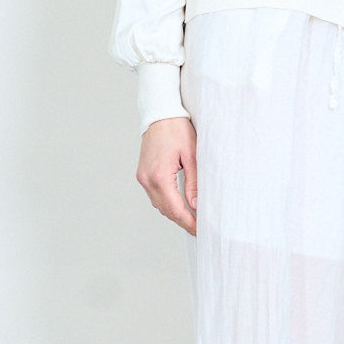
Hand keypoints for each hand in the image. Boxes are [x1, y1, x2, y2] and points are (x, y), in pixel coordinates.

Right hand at [135, 116, 197, 235]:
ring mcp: (142, 177)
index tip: (201, 230)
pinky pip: (155, 195)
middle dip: (183, 221)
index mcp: (159, 176)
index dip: (189, 223)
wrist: (160, 113)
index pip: (175, 209)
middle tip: (200, 229)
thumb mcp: (191, 154)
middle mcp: (147, 180)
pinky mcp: (142, 174)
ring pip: (159, 205)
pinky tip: (179, 204)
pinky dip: (167, 202)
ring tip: (192, 219)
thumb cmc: (177, 129)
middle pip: (166, 210)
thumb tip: (196, 205)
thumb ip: (194, 182)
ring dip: (174, 213)